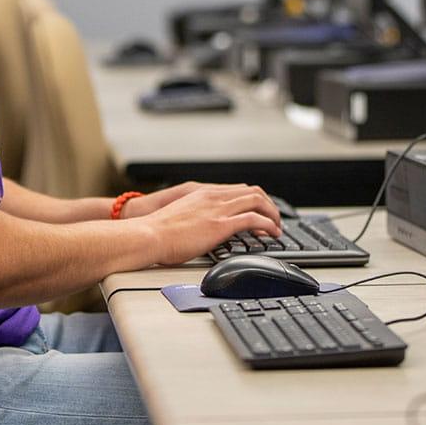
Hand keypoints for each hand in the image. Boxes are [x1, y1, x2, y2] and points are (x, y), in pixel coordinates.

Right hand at [122, 181, 277, 220]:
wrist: (148, 235)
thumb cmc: (157, 231)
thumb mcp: (179, 216)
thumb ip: (194, 216)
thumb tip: (201, 229)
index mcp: (203, 193)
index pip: (238, 189)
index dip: (254, 199)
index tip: (260, 210)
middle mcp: (214, 197)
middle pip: (252, 191)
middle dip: (268, 205)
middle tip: (274, 219)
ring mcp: (218, 209)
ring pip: (258, 201)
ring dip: (273, 214)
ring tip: (277, 228)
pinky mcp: (221, 224)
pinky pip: (254, 219)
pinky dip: (268, 224)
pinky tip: (272, 233)